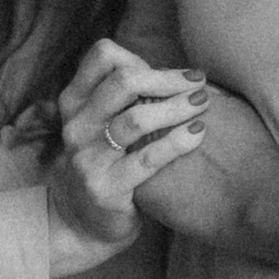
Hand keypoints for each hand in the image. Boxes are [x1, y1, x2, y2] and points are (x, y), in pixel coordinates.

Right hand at [45, 39, 207, 270]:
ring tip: (203, 105)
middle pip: (123, 82)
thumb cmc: (108, 163)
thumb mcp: (104, 125)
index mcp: (75, 101)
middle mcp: (76, 125)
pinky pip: (147, 159)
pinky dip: (177, 142)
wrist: (82, 222)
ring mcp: (87, 157)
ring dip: (176, 108)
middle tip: (200, 85)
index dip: (143, 58)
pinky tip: (199, 134)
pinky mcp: (105, 187)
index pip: (103, 56)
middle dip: (168, 79)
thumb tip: (177, 71)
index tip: (179, 74)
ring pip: (136, 119)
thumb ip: (126, 98)